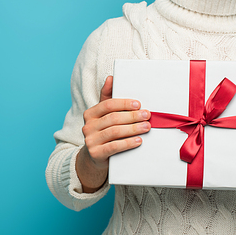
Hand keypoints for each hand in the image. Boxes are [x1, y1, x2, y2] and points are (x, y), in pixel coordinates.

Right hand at [76, 76, 150, 192]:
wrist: (95, 157)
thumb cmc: (104, 132)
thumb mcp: (104, 115)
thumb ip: (108, 97)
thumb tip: (111, 77)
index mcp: (90, 113)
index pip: (108, 104)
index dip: (124, 103)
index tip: (138, 104)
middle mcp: (87, 126)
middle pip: (113, 118)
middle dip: (132, 116)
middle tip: (147, 115)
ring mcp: (90, 140)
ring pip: (114, 132)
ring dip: (133, 128)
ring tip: (147, 127)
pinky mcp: (95, 154)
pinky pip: (114, 146)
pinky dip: (128, 143)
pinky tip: (139, 140)